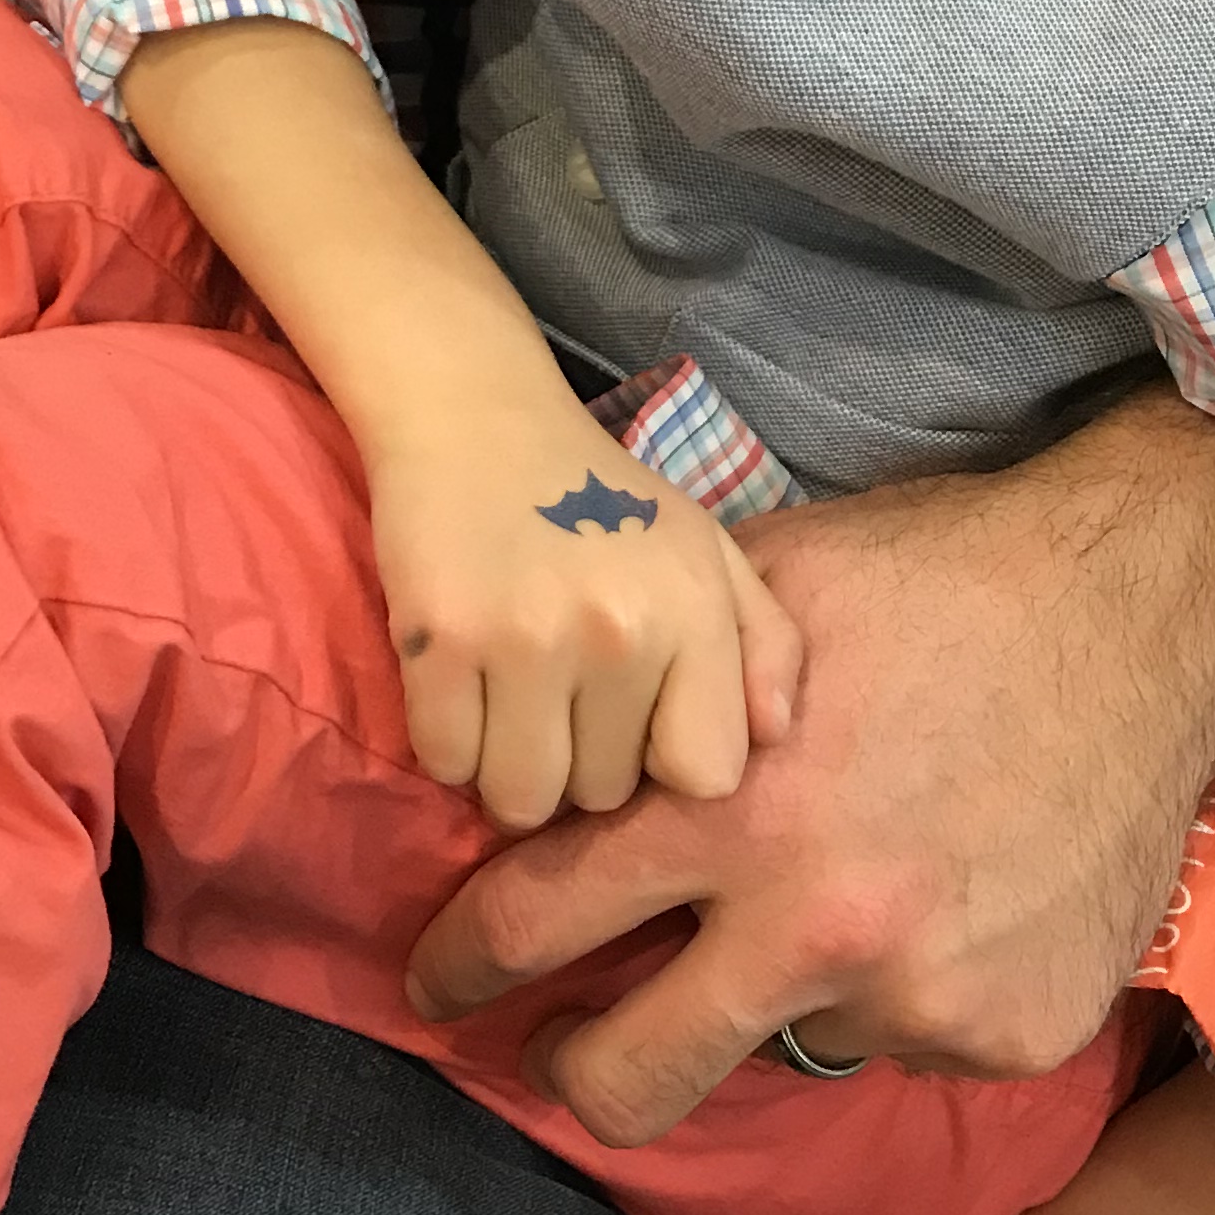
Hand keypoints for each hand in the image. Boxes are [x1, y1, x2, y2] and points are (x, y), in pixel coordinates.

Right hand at [372, 394, 802, 828]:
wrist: (478, 415)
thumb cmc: (602, 494)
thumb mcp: (708, 550)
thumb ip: (765, 643)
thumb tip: (775, 735)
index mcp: (694, 611)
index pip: (706, 776)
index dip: (667, 761)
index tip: (638, 722)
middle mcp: (619, 632)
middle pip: (602, 796)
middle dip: (581, 763)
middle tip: (560, 696)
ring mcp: (525, 639)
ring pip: (522, 799)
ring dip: (510, 770)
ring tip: (511, 706)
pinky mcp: (439, 641)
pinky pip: (446, 763)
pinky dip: (448, 744)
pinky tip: (460, 685)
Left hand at [407, 394, 1214, 1136]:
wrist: (1145, 616)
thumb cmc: (941, 580)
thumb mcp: (770, 595)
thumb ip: (663, 687)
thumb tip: (555, 732)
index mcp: (732, 812)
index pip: (539, 919)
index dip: (464, 961)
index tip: (438, 984)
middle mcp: (816, 929)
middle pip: (630, 1080)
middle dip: (571, 1076)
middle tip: (560, 1052)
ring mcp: (920, 999)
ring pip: (790, 1039)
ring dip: (786, 987)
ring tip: (847, 884)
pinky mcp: (1008, 1035)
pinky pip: (910, 1036)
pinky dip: (907, 985)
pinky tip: (948, 890)